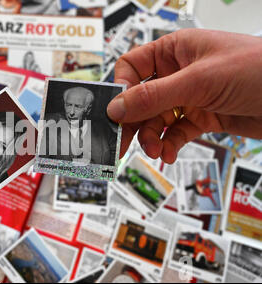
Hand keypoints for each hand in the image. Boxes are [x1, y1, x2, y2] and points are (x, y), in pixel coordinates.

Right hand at [107, 29, 261, 163]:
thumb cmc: (259, 69)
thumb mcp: (199, 81)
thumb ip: (154, 96)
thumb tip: (116, 106)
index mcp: (174, 51)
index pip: (132, 68)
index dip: (122, 90)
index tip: (115, 113)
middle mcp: (178, 73)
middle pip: (141, 99)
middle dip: (133, 122)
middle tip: (121, 143)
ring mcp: (190, 97)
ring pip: (156, 120)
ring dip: (151, 137)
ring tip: (155, 150)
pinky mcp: (201, 117)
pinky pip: (175, 133)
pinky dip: (169, 144)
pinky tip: (169, 153)